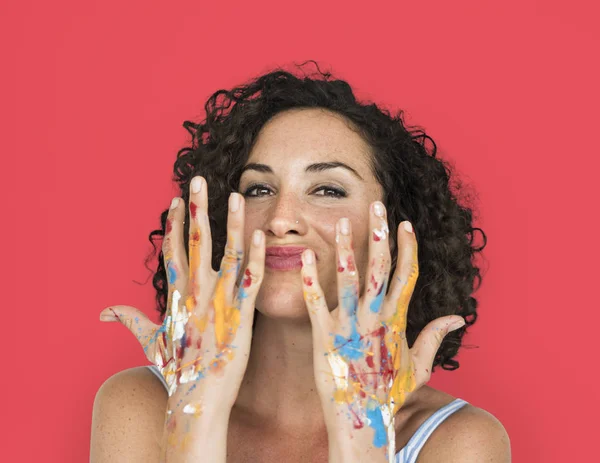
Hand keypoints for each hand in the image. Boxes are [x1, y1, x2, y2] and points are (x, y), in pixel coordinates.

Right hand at [100, 176, 264, 413]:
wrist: (197, 398)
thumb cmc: (176, 369)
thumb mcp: (150, 341)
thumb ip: (129, 320)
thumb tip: (103, 312)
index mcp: (176, 295)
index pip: (173, 251)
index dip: (174, 225)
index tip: (177, 201)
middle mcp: (196, 292)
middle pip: (196, 242)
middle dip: (196, 209)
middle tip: (197, 180)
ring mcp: (220, 301)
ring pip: (228, 253)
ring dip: (231, 223)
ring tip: (235, 195)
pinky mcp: (242, 313)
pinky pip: (251, 279)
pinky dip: (256, 256)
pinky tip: (260, 234)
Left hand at [300, 201, 464, 457]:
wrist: (362, 421)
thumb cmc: (389, 392)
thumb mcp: (420, 366)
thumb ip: (435, 336)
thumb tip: (457, 316)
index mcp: (397, 321)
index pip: (407, 275)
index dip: (407, 247)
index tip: (404, 223)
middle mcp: (376, 318)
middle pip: (381, 269)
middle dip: (380, 235)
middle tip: (377, 205)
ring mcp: (350, 326)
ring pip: (349, 279)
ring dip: (347, 248)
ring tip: (343, 222)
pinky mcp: (324, 337)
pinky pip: (316, 302)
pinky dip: (311, 278)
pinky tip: (305, 255)